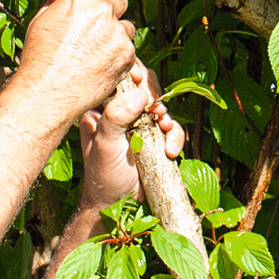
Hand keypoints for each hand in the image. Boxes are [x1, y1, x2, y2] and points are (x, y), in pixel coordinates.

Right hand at [14, 0, 136, 124]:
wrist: (49, 92)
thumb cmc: (40, 60)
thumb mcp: (40, 21)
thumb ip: (57, 2)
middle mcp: (101, 12)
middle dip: (107, 7)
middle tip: (93, 21)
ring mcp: (117, 35)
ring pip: (125, 26)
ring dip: (114, 33)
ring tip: (94, 49)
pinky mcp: (127, 56)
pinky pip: (128, 48)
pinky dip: (117, 54)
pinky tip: (99, 63)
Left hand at [80, 64, 185, 209]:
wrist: (117, 205)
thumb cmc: (102, 174)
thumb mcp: (104, 144)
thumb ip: (115, 117)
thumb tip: (139, 94)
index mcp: (102, 106)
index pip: (118, 76)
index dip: (133, 73)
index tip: (141, 84)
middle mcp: (121, 111)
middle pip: (144, 84)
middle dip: (153, 94)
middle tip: (154, 109)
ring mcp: (140, 124)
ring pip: (161, 104)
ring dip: (166, 115)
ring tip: (164, 127)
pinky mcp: (156, 138)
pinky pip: (172, 128)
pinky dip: (176, 137)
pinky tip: (171, 152)